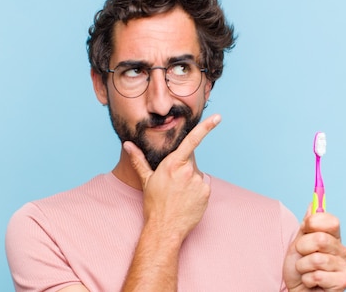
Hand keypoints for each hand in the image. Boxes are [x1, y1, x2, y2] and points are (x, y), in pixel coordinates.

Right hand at [123, 114, 220, 239]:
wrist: (165, 228)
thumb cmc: (154, 204)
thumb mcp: (146, 180)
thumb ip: (138, 160)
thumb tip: (128, 145)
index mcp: (173, 164)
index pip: (192, 140)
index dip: (206, 127)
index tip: (218, 118)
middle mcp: (188, 170)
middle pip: (191, 160)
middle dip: (184, 168)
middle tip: (173, 184)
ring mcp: (199, 182)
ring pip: (197, 174)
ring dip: (190, 181)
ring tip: (179, 195)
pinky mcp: (206, 192)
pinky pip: (203, 186)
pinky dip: (197, 191)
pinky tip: (187, 201)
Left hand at [283, 205, 345, 290]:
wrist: (297, 290)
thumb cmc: (299, 268)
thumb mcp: (298, 243)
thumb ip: (307, 225)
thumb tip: (313, 204)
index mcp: (333, 237)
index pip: (331, 220)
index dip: (313, 222)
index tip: (304, 228)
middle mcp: (342, 250)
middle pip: (321, 239)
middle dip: (303, 248)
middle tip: (302, 255)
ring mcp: (344, 266)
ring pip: (317, 259)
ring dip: (303, 266)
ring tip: (305, 271)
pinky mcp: (343, 282)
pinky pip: (317, 276)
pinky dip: (307, 280)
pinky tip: (311, 282)